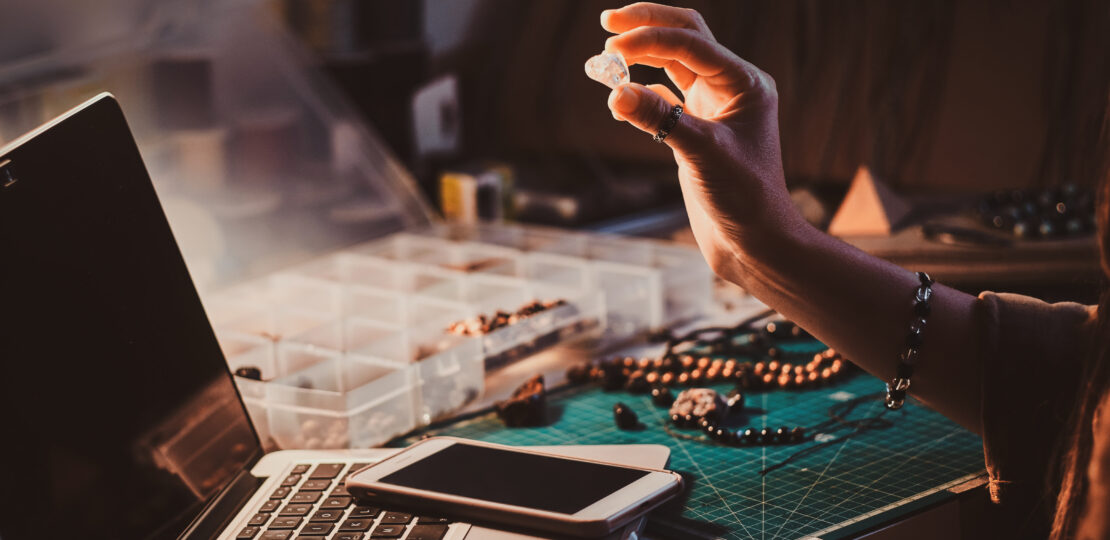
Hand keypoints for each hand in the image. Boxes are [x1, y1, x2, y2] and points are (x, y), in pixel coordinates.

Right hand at [601, 3, 802, 281]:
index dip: (650, 40)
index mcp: (745, 83)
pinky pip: (666, 95)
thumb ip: (659, 120)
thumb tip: (616, 91)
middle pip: (686, 37)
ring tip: (606, 54)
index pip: (692, 44)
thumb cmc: (744, 199)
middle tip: (608, 20)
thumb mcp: (701, 155)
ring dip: (642, 54)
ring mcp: (713, 107)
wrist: (754, 242)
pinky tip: (620, 91)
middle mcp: (731, 88)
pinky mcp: (697, 129)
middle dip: (648, 25)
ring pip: (674, 63)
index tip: (613, 48)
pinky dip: (641, 88)